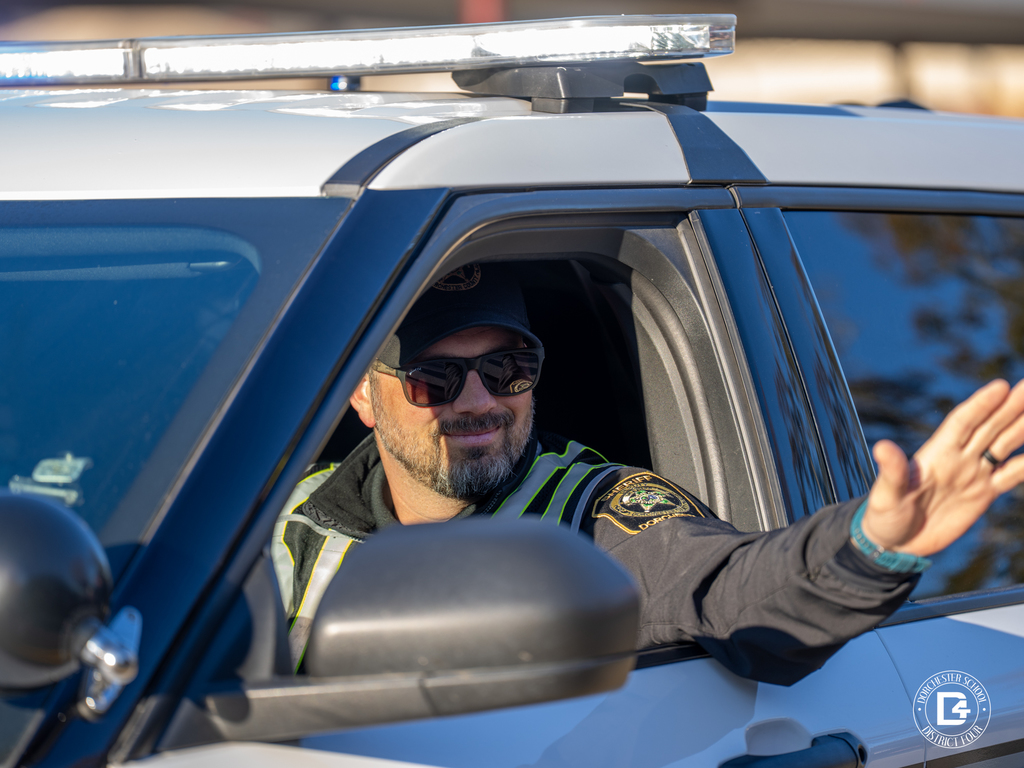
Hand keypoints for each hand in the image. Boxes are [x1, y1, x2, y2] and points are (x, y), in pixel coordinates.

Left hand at [861, 379, 1023, 556]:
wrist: (896, 542)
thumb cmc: (884, 515)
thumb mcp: (886, 494)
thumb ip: (892, 471)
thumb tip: (882, 447)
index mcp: (935, 454)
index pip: (962, 423)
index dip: (981, 405)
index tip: (1001, 386)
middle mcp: (957, 459)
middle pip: (988, 427)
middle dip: (1010, 407)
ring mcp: (972, 474)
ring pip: (1003, 446)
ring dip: (1022, 428)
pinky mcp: (982, 494)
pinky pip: (1011, 475)